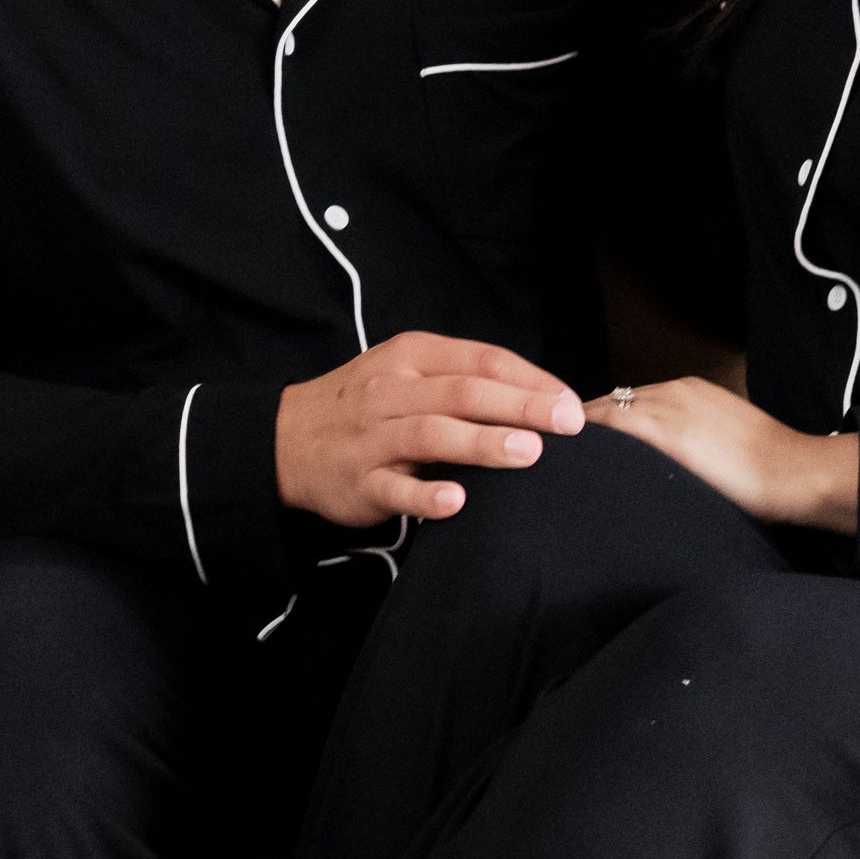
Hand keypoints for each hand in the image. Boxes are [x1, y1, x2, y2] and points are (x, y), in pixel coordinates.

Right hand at [277, 332, 584, 526]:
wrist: (287, 439)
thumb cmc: (367, 406)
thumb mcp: (409, 372)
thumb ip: (466, 378)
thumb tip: (542, 396)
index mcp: (414, 357)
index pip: (483, 360)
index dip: (531, 379)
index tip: (572, 403)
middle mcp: (394, 390)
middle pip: (464, 392)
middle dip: (521, 406)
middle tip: (568, 423)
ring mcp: (374, 437)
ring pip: (432, 433)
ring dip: (482, 442)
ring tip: (528, 453)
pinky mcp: (359, 481)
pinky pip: (394, 488)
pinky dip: (425, 495)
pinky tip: (458, 501)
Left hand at [585, 377, 858, 530]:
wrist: (792, 471)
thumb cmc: (768, 468)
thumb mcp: (725, 440)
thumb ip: (693, 440)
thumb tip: (675, 459)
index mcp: (690, 391)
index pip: (632, 401)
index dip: (606, 423)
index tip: (591, 445)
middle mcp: (673, 390)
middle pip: (612, 403)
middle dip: (589, 427)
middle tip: (569, 454)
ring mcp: (665, 406)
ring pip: (606, 412)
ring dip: (587, 434)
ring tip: (566, 460)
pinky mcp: (661, 429)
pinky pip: (609, 425)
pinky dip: (589, 439)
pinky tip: (577, 460)